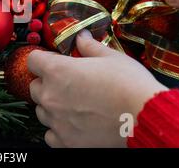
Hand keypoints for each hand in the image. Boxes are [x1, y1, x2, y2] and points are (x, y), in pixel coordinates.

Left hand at [28, 30, 167, 147]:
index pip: (33, 60)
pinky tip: (73, 124)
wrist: (145, 118)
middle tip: (68, 84)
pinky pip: (50, 135)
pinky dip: (58, 130)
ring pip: (42, 111)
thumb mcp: (110, 57)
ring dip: (52, 106)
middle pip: (35, 86)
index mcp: (57, 71)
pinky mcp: (65, 141)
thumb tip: (81, 36)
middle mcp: (50, 96)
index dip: (44, 59)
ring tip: (74, 105)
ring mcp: (56, 121)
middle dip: (48, 83)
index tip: (56, 61)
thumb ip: (88, 46)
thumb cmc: (129, 84)